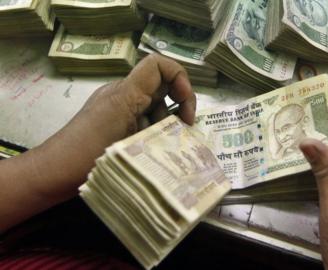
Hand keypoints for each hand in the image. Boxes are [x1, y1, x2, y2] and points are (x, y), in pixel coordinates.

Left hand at [0, 54, 195, 231]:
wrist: (53, 173)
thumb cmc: (87, 156)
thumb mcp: (128, 141)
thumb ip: (159, 130)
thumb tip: (187, 133)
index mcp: (125, 93)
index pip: (158, 65)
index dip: (180, 78)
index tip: (185, 108)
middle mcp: (123, 95)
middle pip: (162, 88)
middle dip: (179, 108)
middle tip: (185, 132)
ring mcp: (119, 110)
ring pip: (155, 108)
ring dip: (168, 126)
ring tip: (169, 149)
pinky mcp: (115, 125)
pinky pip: (143, 121)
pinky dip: (154, 134)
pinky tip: (155, 153)